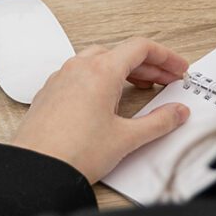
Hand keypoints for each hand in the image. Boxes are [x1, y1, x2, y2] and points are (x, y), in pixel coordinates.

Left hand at [9, 38, 189, 182]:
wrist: (37, 168)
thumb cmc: (74, 153)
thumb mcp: (127, 138)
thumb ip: (159, 122)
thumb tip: (177, 113)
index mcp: (100, 71)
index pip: (140, 48)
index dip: (165, 57)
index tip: (178, 69)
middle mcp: (79, 67)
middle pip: (121, 53)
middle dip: (148, 65)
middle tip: (167, 82)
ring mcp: (62, 77)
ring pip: (99, 60)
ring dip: (124, 69)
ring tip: (141, 88)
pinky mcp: (51, 90)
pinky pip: (81, 73)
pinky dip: (101, 78)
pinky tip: (108, 98)